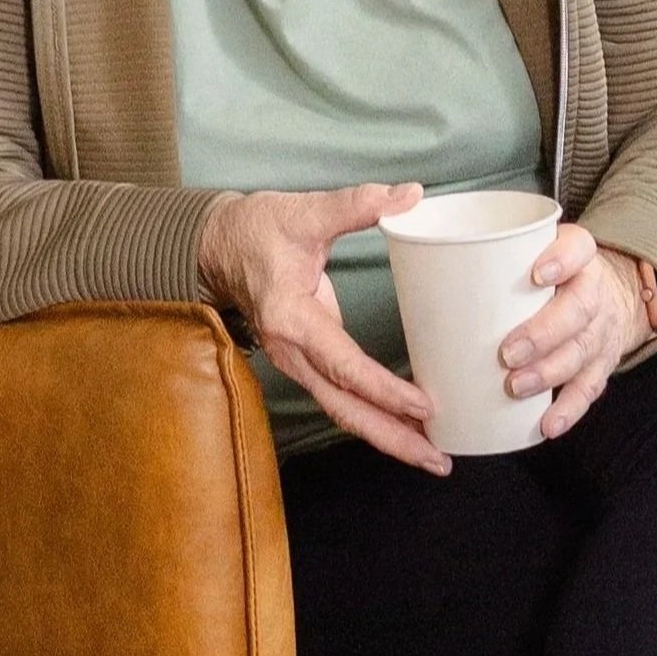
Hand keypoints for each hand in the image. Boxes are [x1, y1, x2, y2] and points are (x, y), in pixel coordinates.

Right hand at [199, 184, 447, 474]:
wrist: (219, 247)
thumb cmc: (259, 230)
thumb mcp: (306, 211)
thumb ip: (357, 205)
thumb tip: (410, 195)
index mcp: (290, 319)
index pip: (344, 365)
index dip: (384, 389)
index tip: (424, 406)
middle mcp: (291, 352)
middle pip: (345, 409)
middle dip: (392, 437)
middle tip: (437, 460)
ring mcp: (297, 364)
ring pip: (344, 412)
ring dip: (387, 437)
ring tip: (431, 457)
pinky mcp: (307, 364)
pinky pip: (343, 401)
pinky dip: (375, 420)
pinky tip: (406, 430)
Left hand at [498, 227, 653, 440]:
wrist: (605, 300)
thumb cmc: (546, 282)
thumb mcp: (529, 260)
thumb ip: (491, 265)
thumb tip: (419, 284)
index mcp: (577, 258)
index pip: (578, 248)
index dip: (562, 260)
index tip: (536, 275)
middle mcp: (593, 293)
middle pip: (578, 310)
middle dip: (543, 333)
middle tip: (507, 353)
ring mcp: (599, 332)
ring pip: (580, 352)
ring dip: (548, 374)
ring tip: (515, 388)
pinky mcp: (600, 367)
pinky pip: (587, 391)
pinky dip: (568, 409)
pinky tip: (547, 424)